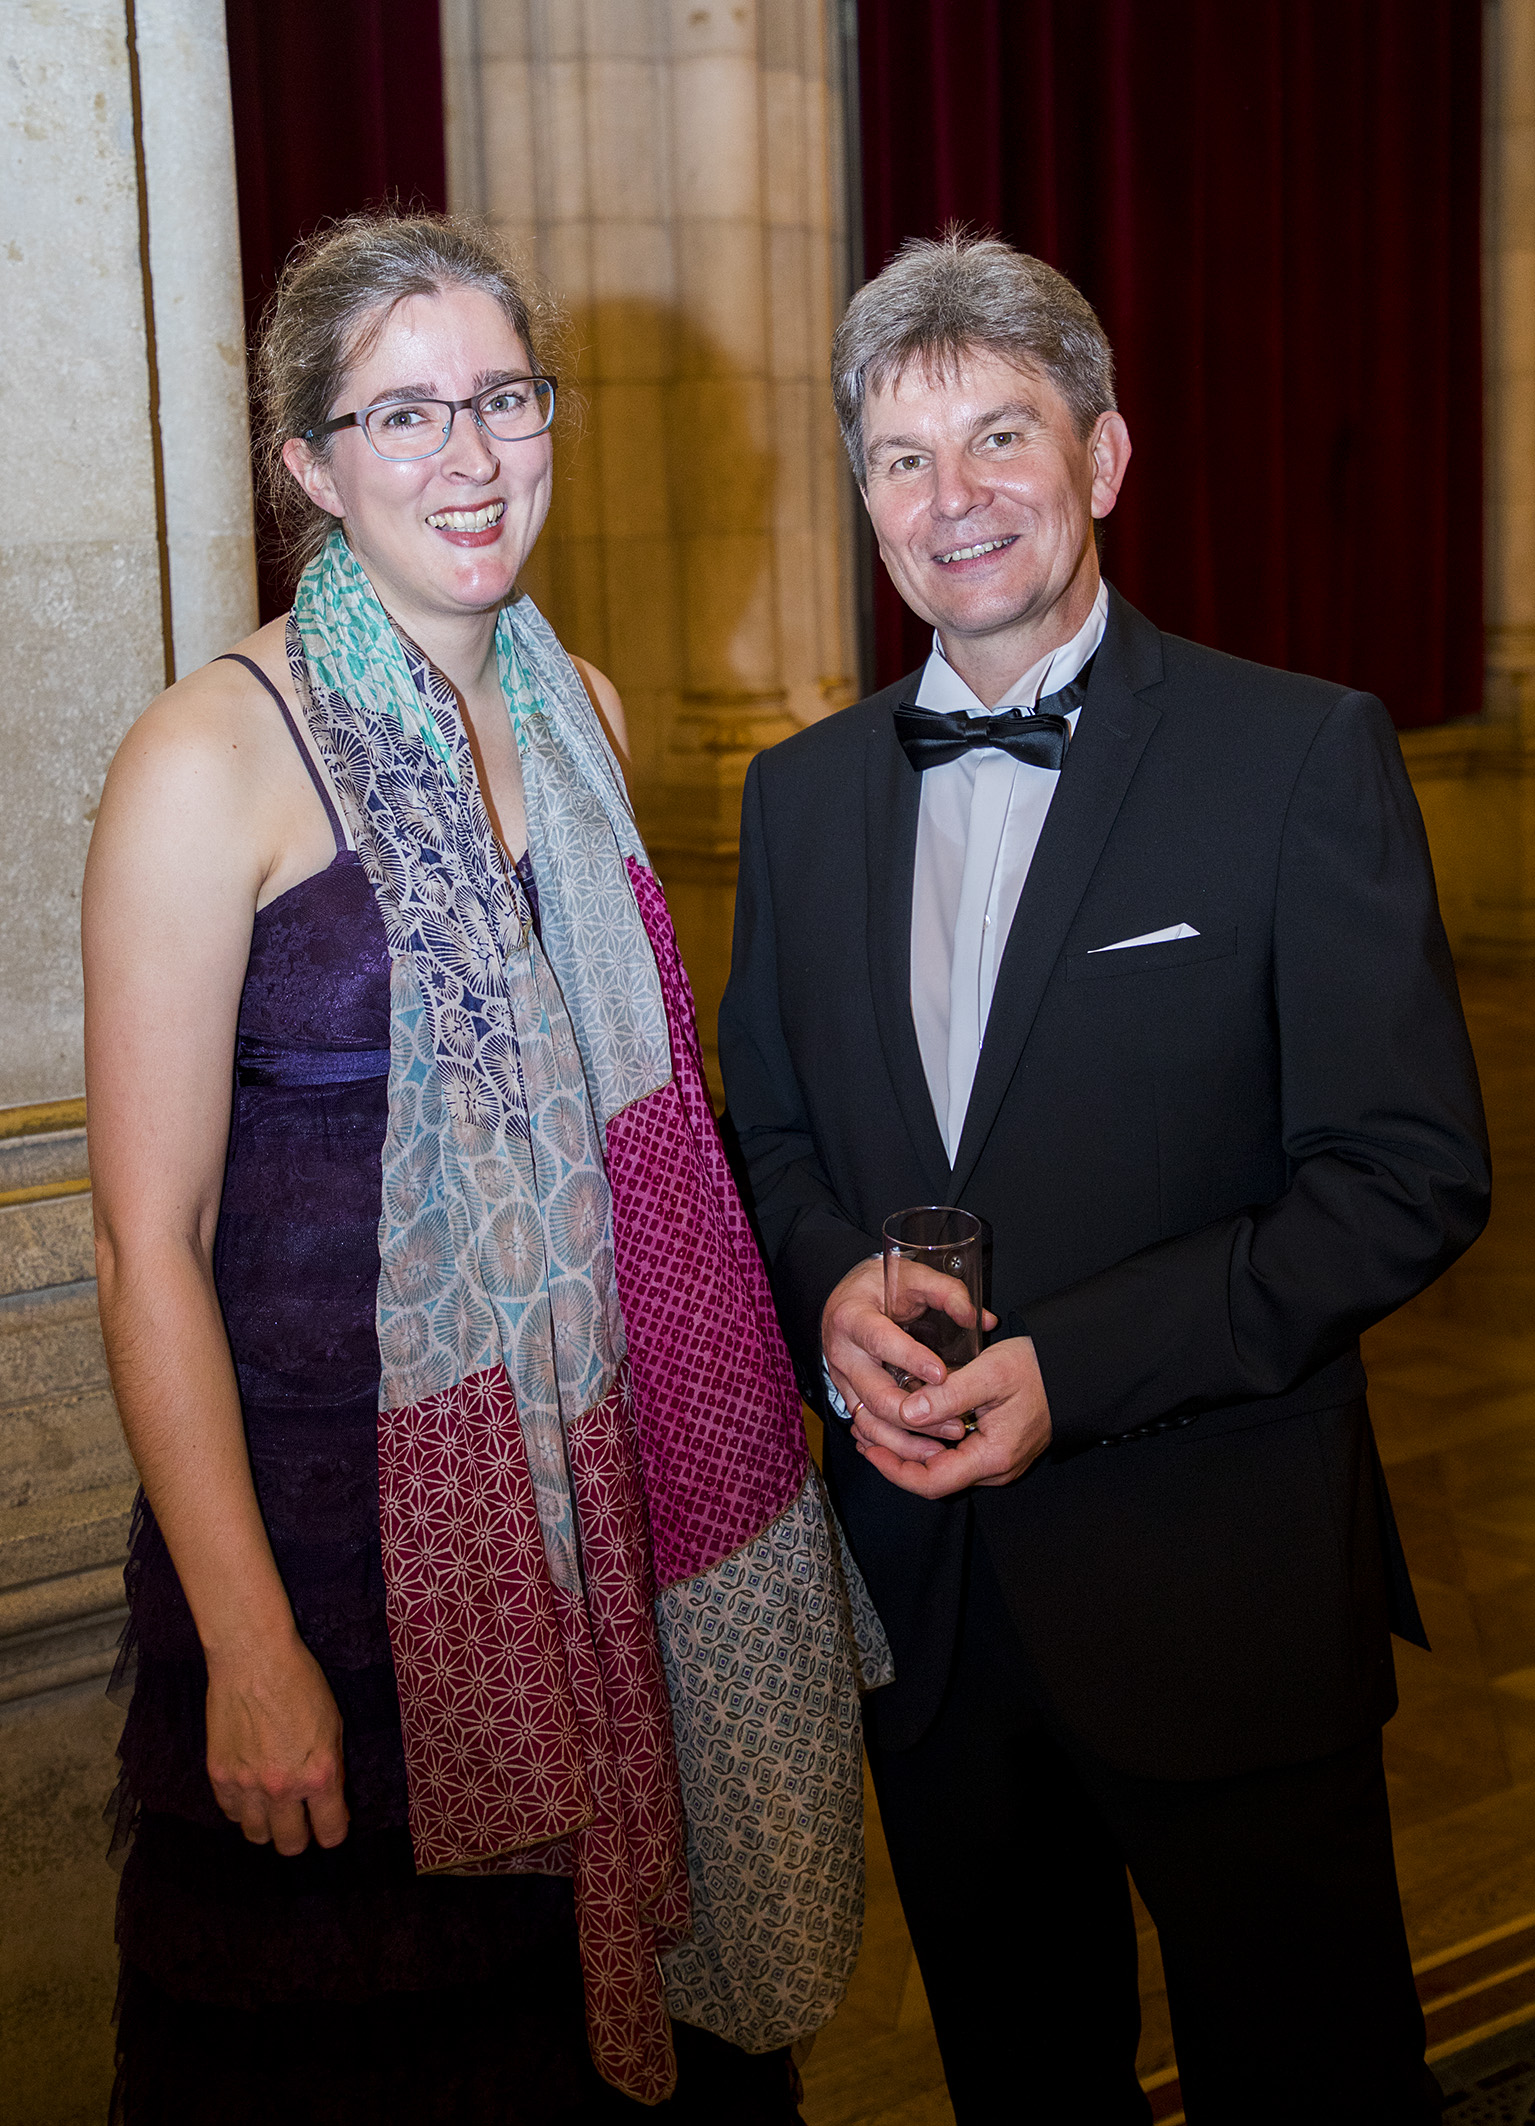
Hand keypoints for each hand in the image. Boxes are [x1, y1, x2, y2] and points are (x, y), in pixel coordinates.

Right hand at [205, 1633, 349, 1854]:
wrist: (253, 1659)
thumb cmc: (300, 1683)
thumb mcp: (333, 1725)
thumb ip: (331, 1769)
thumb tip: (331, 1803)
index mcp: (318, 1774)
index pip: (329, 1832)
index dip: (333, 1833)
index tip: (330, 1827)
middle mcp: (282, 1787)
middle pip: (290, 1844)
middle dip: (300, 1838)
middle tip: (301, 1823)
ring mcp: (247, 1785)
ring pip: (257, 1835)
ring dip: (268, 1826)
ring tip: (273, 1809)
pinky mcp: (218, 1776)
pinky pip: (230, 1813)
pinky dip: (241, 1809)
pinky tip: (249, 1791)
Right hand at [822, 1256, 997, 1465]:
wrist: (847, 1297)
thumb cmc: (880, 1285)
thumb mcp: (911, 1275)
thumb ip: (947, 1292)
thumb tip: (980, 1319)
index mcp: (853, 1318)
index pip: (880, 1342)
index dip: (911, 1359)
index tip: (942, 1375)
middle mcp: (843, 1354)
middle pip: (876, 1395)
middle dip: (916, 1415)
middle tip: (955, 1424)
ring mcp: (843, 1380)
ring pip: (869, 1421)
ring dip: (905, 1441)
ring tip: (942, 1448)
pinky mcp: (850, 1396)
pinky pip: (868, 1427)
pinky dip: (892, 1443)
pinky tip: (920, 1451)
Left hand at [854, 1335, 1052, 1497]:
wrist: (1075, 1369)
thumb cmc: (1038, 1367)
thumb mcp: (990, 1373)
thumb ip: (948, 1395)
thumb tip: (906, 1414)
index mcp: (993, 1457)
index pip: (932, 1482)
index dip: (894, 1469)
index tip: (868, 1448)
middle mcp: (995, 1468)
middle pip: (933, 1478)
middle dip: (895, 1457)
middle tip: (862, 1431)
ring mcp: (997, 1461)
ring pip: (942, 1467)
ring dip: (908, 1449)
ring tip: (876, 1425)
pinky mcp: (997, 1448)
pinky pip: (955, 1455)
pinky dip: (927, 1442)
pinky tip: (910, 1420)